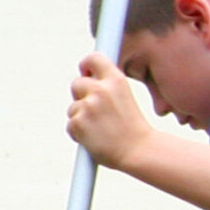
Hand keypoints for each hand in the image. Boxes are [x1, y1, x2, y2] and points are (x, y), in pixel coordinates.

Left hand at [67, 52, 151, 169]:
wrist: (139, 151)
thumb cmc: (133, 128)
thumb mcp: (125, 98)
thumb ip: (108, 88)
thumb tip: (88, 79)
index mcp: (117, 80)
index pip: (94, 58)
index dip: (86, 64)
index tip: (86, 72)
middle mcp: (101, 90)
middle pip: (77, 83)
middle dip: (81, 95)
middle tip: (94, 110)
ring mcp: (88, 106)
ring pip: (73, 107)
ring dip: (81, 117)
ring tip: (100, 128)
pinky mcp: (77, 122)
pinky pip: (70, 124)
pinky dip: (78, 133)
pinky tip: (95, 138)